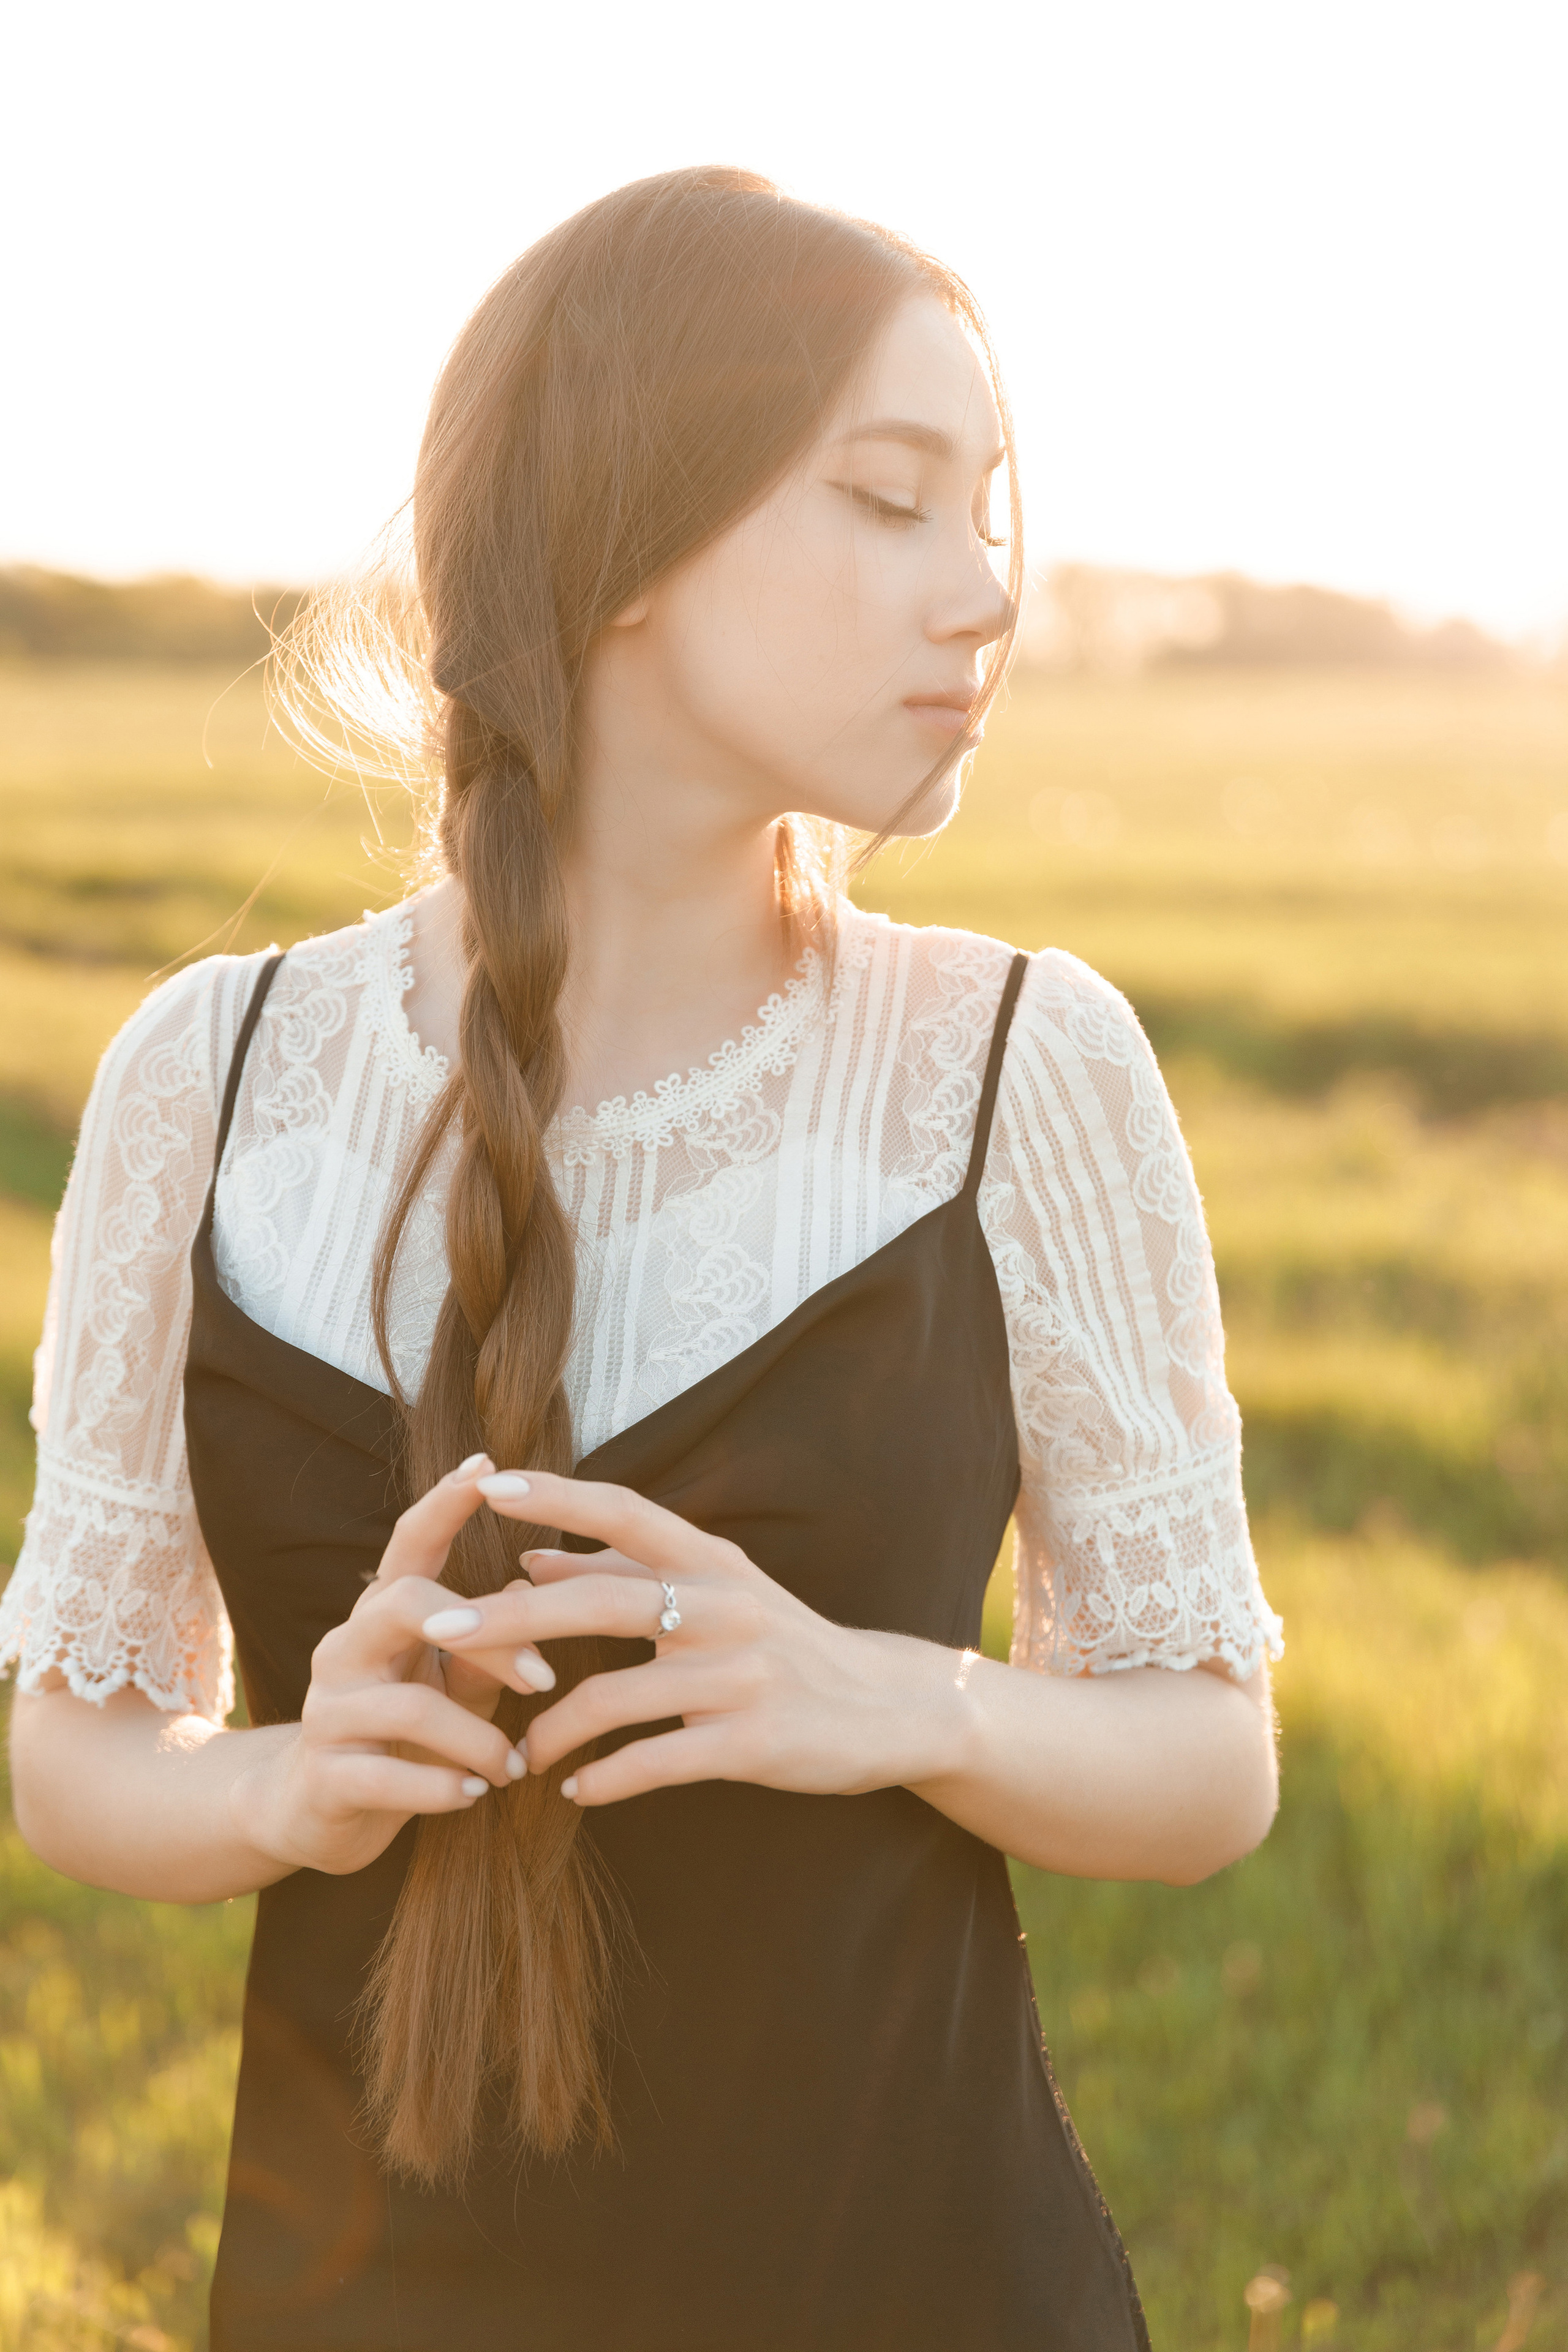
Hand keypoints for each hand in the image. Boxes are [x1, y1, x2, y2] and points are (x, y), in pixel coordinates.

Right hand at [231, 1455, 558, 1876]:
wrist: (311, 1812)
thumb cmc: (401, 1735)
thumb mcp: (452, 1686)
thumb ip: (486, 1648)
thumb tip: (529, 1590)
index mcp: (381, 1615)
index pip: (410, 1542)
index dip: (445, 1500)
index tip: (489, 1465)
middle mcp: (345, 1647)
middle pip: (405, 1600)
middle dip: (489, 1638)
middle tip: (545, 1681)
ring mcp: (327, 1710)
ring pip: (411, 1704)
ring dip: (479, 1740)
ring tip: (513, 1767)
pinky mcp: (324, 1776)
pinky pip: (388, 1778)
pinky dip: (443, 1788)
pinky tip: (474, 1795)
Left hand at [420, 1469, 975, 1808]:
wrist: (887, 1708)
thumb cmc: (783, 1645)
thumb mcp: (717, 1594)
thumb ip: (629, 1575)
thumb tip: (532, 1559)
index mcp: (713, 1561)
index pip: (625, 1512)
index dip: (556, 1496)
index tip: (486, 1485)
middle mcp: (725, 1606)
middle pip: (600, 1604)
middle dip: (509, 1617)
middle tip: (439, 1630)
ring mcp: (740, 1674)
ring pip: (615, 1696)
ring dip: (549, 1727)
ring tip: (513, 1754)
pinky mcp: (751, 1741)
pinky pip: (654, 1761)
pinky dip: (605, 1777)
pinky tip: (575, 1789)